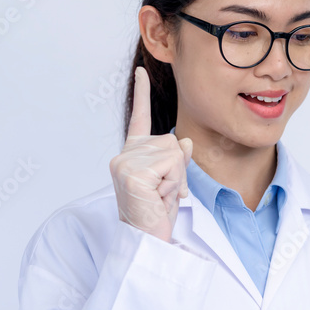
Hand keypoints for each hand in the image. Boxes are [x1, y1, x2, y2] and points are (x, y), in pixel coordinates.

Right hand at [109, 67, 193, 242]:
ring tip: (161, 196)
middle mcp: (124, 155)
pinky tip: (158, 197)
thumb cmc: (156, 212)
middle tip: (165, 192)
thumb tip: (184, 141)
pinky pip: (170, 165)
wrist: (147, 239)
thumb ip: (176, 157)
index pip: (138, 118)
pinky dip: (172, 183)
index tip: (141, 70)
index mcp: (131, 154)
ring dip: (176, 177)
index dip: (141, 93)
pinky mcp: (132, 173)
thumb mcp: (172, 180)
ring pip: (173, 152)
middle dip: (178, 168)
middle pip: (170, 140)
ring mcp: (125, 163)